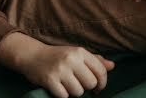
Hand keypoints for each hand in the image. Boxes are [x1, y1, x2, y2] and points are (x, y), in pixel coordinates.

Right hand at [0, 32, 114, 96]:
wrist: (32, 56)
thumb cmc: (58, 56)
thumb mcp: (76, 54)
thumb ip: (94, 60)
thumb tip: (112, 66)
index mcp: (80, 51)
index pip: (100, 70)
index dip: (102, 83)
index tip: (98, 87)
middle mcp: (71, 59)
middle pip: (90, 83)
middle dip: (86, 87)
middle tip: (79, 84)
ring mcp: (60, 70)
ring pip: (78, 92)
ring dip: (74, 92)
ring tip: (67, 84)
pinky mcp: (50, 80)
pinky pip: (64, 96)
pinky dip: (62, 95)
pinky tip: (58, 87)